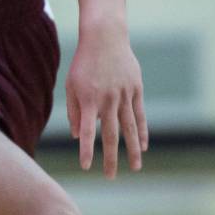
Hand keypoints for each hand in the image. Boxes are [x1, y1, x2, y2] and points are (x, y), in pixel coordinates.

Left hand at [65, 25, 146, 178]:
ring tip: (135, 168)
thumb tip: (78, 135)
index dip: (86, 150)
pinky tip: (143, 146)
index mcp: (88, 99)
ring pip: (130, 128)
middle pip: (111, 135)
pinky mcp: (136, 90)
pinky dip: (142, 131)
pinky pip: (139, 115)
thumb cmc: (83, 63)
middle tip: (111, 177)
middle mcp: (108, 100)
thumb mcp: (71, 85)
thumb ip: (74, 111)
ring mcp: (124, 95)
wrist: (104, 38)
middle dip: (111, 158)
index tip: (86, 167)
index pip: (88, 132)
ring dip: (132, 150)